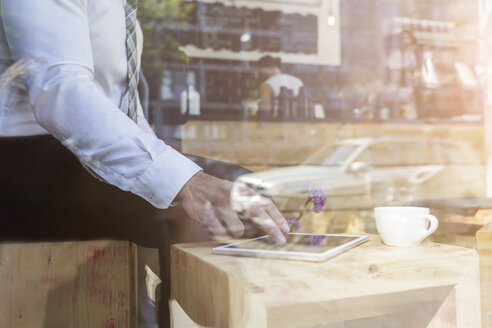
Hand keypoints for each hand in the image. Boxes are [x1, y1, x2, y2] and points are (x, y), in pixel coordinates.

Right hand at [174, 172, 288, 243]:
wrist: (193, 184)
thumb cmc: (220, 191)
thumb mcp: (237, 192)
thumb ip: (252, 203)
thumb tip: (271, 221)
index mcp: (243, 190)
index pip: (264, 203)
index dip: (277, 217)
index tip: (285, 229)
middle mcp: (234, 195)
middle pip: (257, 213)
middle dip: (270, 228)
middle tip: (280, 241)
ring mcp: (220, 203)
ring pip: (237, 228)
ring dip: (236, 232)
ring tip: (230, 226)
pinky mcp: (206, 212)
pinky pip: (219, 231)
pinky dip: (220, 233)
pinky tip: (216, 226)